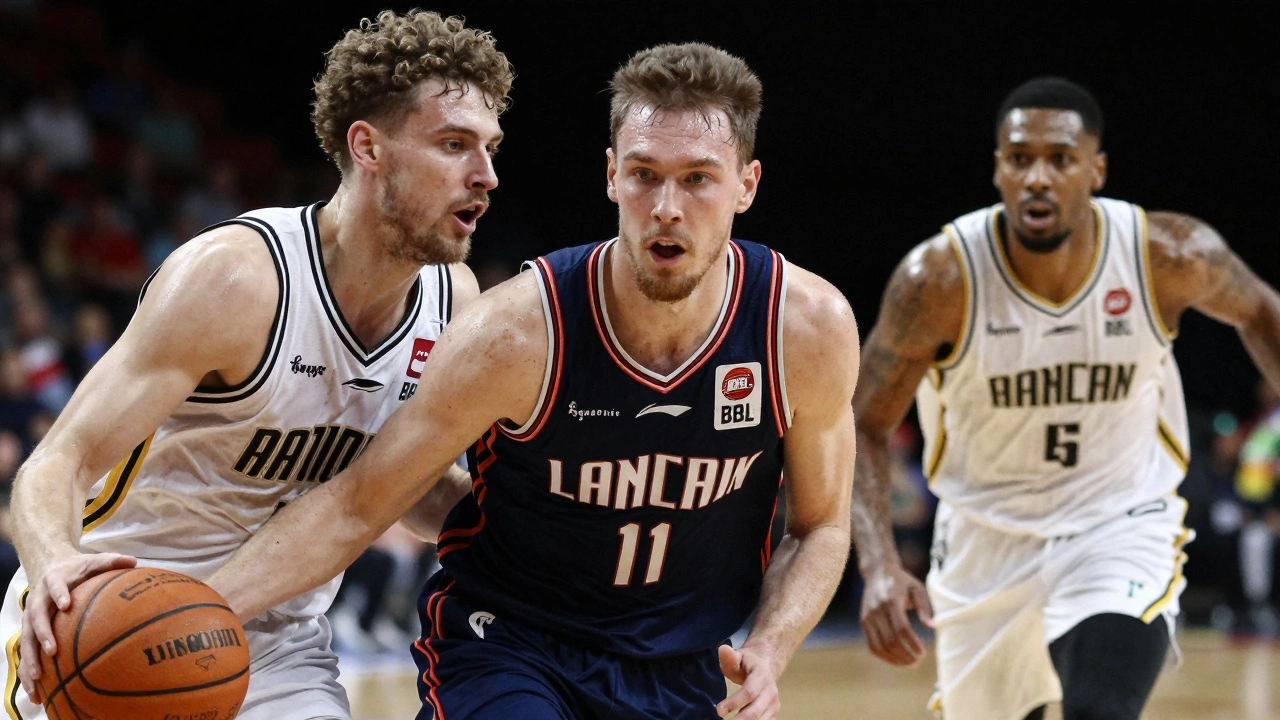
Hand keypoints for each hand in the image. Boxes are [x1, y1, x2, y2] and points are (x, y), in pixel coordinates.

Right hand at [19, 552, 136, 703]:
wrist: (52, 567)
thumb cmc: (79, 568)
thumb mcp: (94, 561)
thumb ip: (112, 561)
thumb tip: (134, 561)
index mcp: (55, 580)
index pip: (56, 586)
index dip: (60, 593)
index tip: (66, 604)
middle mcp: (38, 599)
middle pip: (37, 617)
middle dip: (43, 634)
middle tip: (53, 651)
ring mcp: (31, 616)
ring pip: (27, 638)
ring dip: (31, 657)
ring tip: (38, 677)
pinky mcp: (29, 630)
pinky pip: (27, 650)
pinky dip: (28, 668)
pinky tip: (34, 687)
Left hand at [716, 643, 779, 718]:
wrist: (766, 665)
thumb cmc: (747, 662)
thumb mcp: (738, 656)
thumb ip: (730, 657)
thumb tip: (723, 649)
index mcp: (761, 675)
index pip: (749, 692)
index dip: (734, 702)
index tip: (719, 710)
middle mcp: (771, 691)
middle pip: (755, 711)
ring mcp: (774, 703)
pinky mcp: (774, 713)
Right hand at [859, 563, 932, 667]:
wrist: (877, 571)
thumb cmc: (902, 580)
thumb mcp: (917, 588)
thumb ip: (924, 607)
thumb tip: (932, 626)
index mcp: (891, 601)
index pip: (902, 629)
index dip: (912, 644)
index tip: (923, 653)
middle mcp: (877, 610)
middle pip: (890, 640)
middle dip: (905, 655)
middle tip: (917, 662)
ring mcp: (868, 617)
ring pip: (879, 646)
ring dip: (894, 659)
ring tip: (908, 664)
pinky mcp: (863, 621)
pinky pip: (871, 645)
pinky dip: (883, 656)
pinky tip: (895, 659)